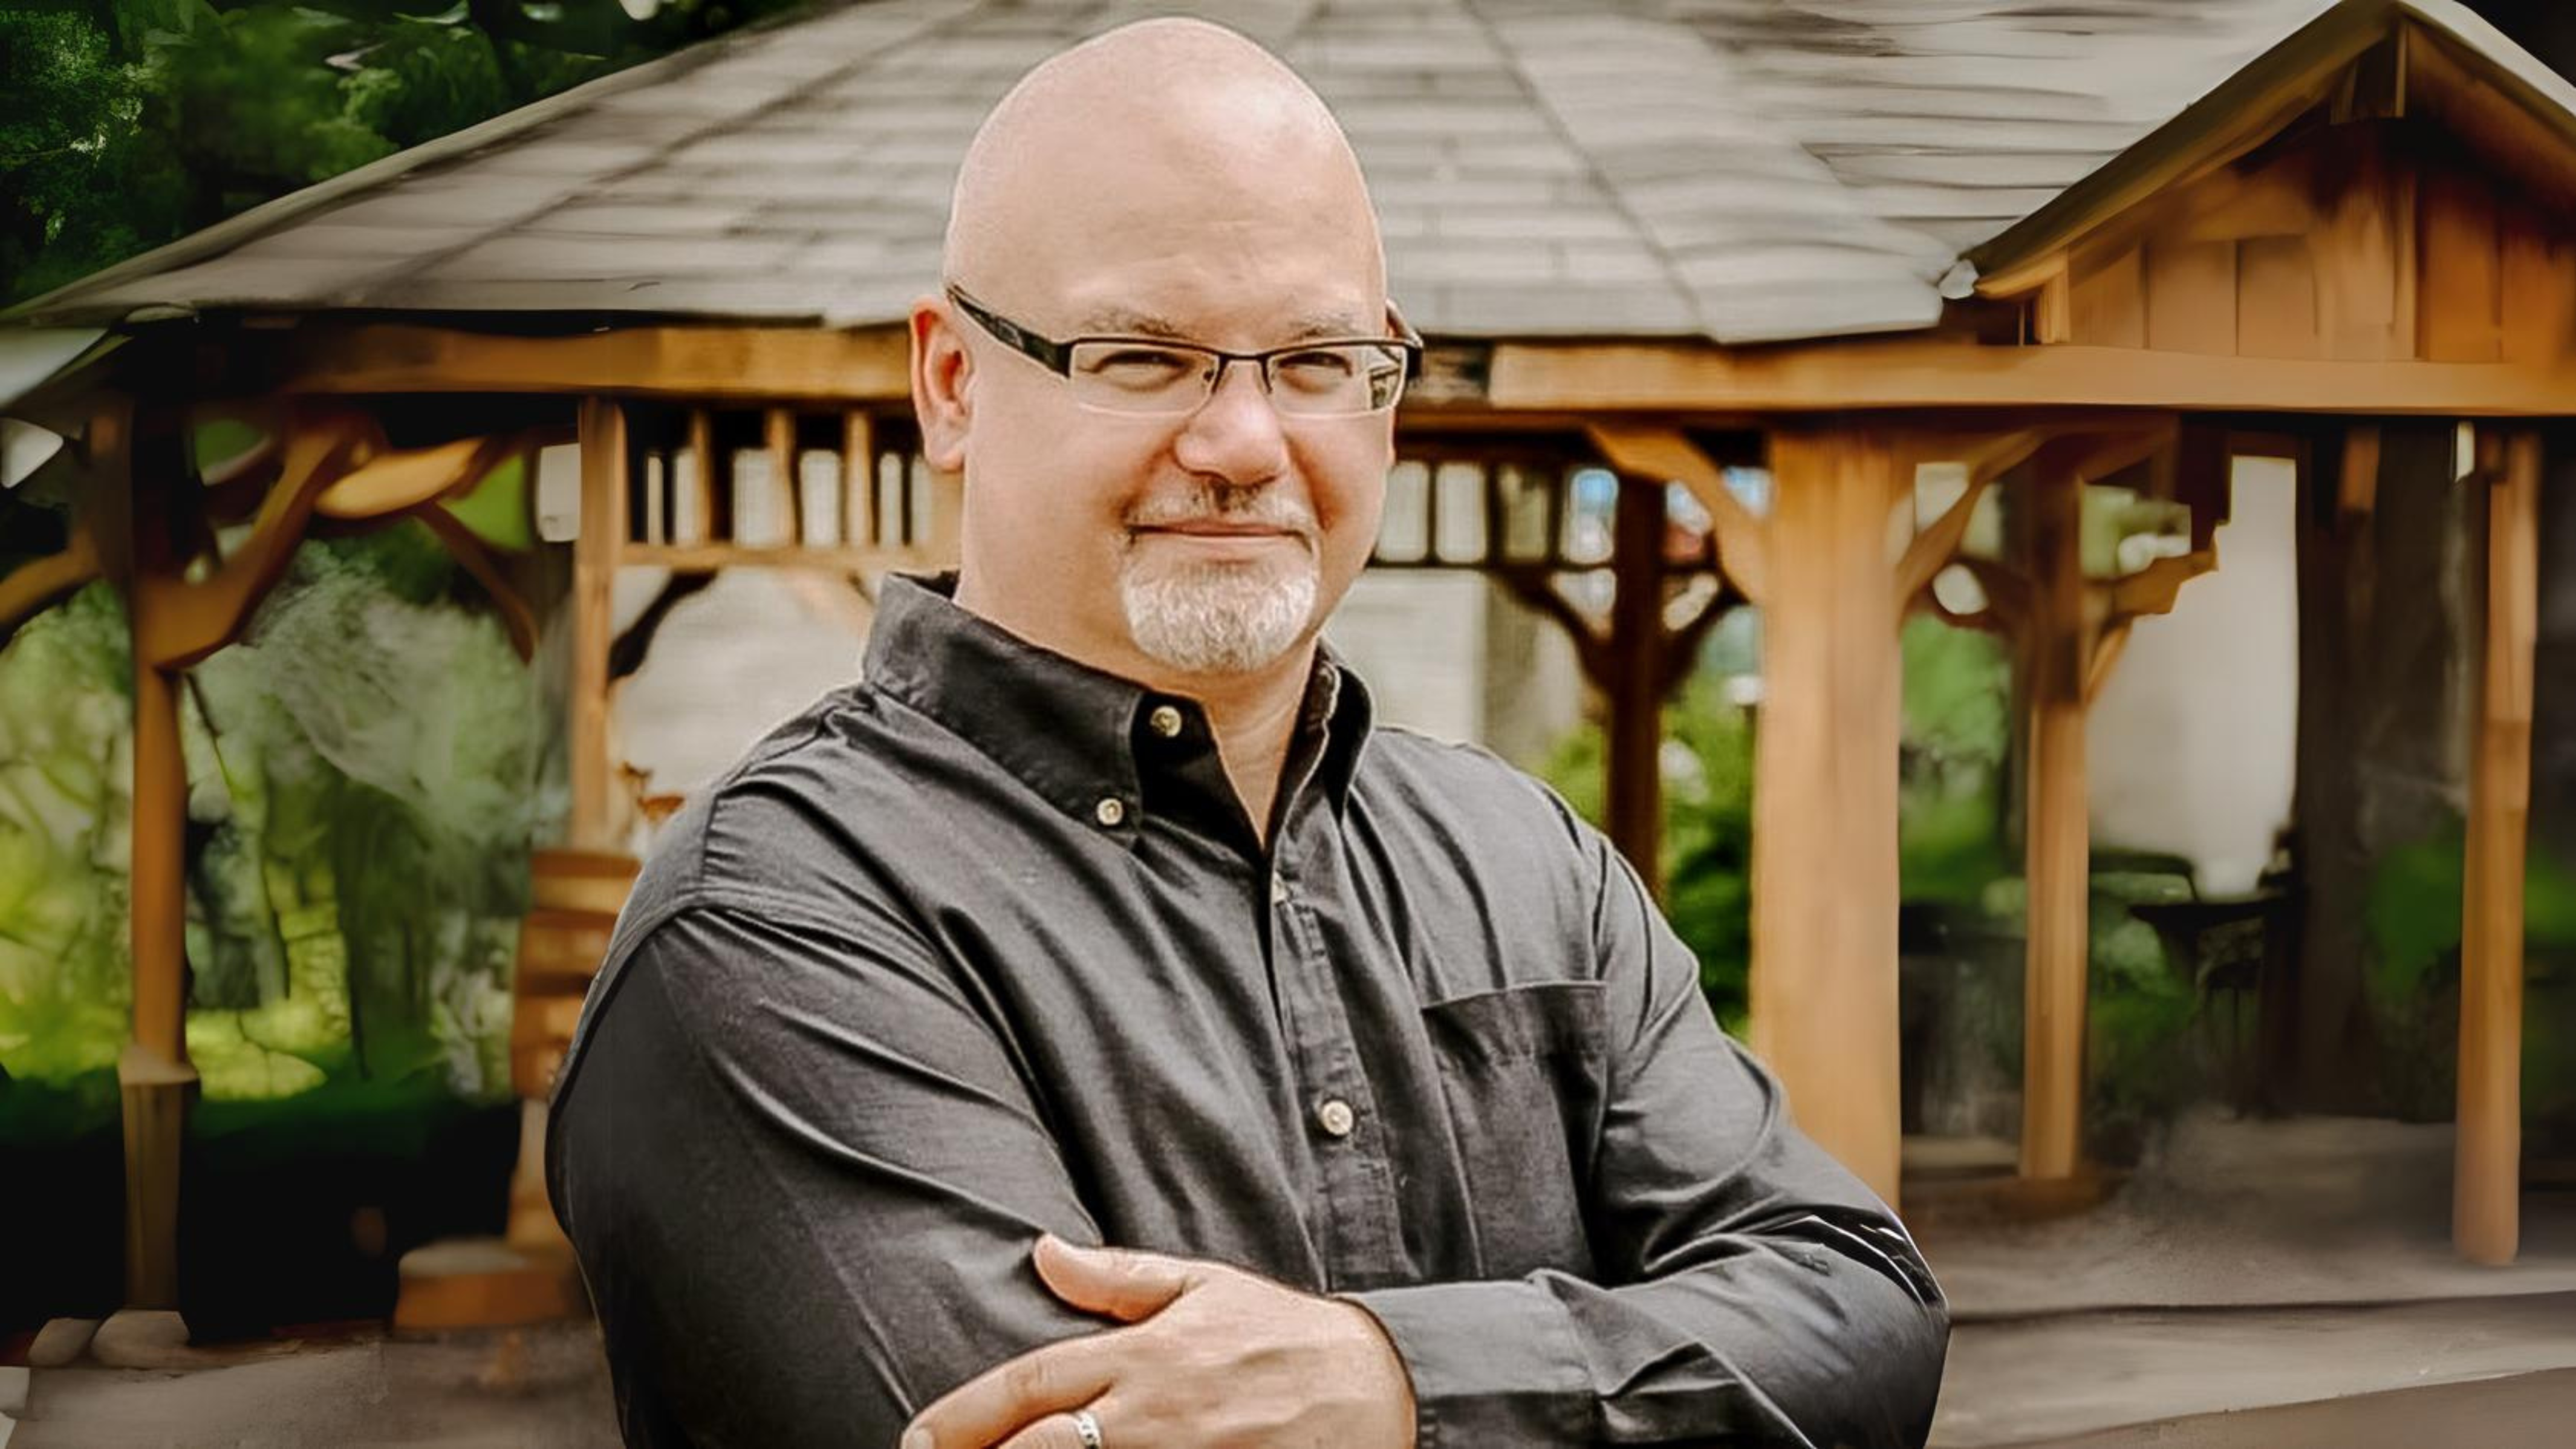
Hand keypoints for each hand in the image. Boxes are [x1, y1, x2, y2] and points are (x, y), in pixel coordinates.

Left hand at [899, 1233, 1417, 1448]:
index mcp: (1144, 1355)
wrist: (1380, 1389)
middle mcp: (1152, 1413)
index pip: (1031, 1383)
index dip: (964, 1418)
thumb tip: (1040, 1249)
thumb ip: (1116, 1277)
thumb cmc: (1283, 1335)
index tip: (917, 1440)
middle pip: (1041, 1448)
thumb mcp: (1204, 1286)